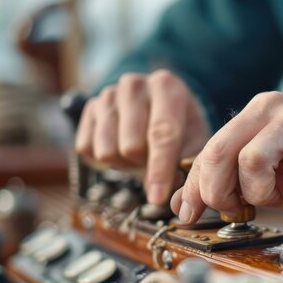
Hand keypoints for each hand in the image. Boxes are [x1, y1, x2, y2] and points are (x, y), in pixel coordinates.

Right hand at [75, 70, 210, 204]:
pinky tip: (122, 147)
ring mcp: (108, 94)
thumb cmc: (181, 126)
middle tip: (154, 161)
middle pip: (131, 146)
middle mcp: (134, 84)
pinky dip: (106, 159)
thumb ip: (185, 168)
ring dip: (124, 163)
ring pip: (107, 151)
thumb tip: (168, 197)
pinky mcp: (89, 108)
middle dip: (144, 165)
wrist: (160, 106)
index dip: (159, 170)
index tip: (157, 197)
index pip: (161, 133)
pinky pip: (87, 149)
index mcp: (166, 86)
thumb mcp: (194, 141)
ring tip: (139, 154)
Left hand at [170, 91, 282, 223]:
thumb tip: (182, 205)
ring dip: (265, 193)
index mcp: (253, 115)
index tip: (189, 215)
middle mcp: (273, 109)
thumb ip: (227, 184)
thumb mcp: (264, 177)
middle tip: (238, 210)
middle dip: (219, 192)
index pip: (209, 151)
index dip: (194, 189)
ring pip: (253, 160)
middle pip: (221, 152)